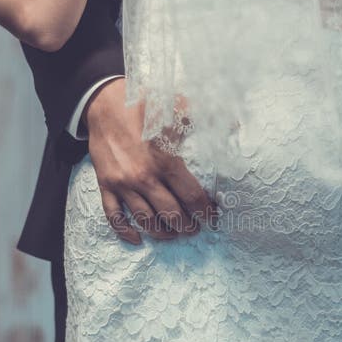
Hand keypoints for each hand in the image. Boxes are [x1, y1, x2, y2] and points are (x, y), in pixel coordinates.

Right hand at [84, 78, 218, 244]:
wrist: (105, 102)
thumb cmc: (145, 105)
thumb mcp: (179, 107)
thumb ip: (206, 119)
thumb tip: (236, 125)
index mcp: (165, 162)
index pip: (192, 197)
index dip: (205, 211)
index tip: (211, 217)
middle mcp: (144, 177)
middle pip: (171, 214)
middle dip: (186, 226)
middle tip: (194, 229)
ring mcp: (123, 184)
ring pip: (145, 220)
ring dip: (162, 232)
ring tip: (173, 234)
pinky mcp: (106, 184)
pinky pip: (114, 215)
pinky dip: (125, 231)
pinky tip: (137, 239)